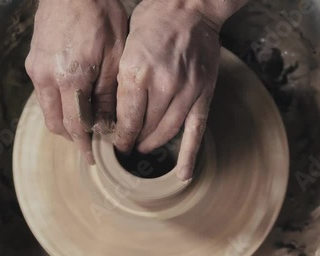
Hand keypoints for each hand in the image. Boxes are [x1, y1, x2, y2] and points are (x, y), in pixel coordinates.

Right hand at [25, 0, 126, 163]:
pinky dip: (57, 105)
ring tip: (83, 124)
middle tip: (89, 143)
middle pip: (56, 123)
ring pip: (47, 110)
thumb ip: (108, 94)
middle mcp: (47, 78)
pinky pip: (43, 94)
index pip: (74, 125)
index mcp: (71, 79)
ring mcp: (36, 69)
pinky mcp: (33, 61)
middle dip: (72, 138)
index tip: (92, 157)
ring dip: (63, 122)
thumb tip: (105, 124)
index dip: (83, 144)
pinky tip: (73, 102)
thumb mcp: (116, 57)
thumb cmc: (101, 18)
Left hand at [114, 0, 220, 180]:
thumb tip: (116, 111)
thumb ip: (123, 81)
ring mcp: (186, 92)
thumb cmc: (153, 22)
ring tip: (145, 147)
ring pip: (167, 132)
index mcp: (136, 73)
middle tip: (127, 145)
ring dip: (153, 144)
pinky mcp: (203, 94)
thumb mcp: (126, 47)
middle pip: (145, 128)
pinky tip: (183, 174)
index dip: (121, 135)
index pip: (126, 119)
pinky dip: (189, 154)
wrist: (190, 7)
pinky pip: (196, 130)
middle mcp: (161, 86)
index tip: (116, 143)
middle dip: (134, 140)